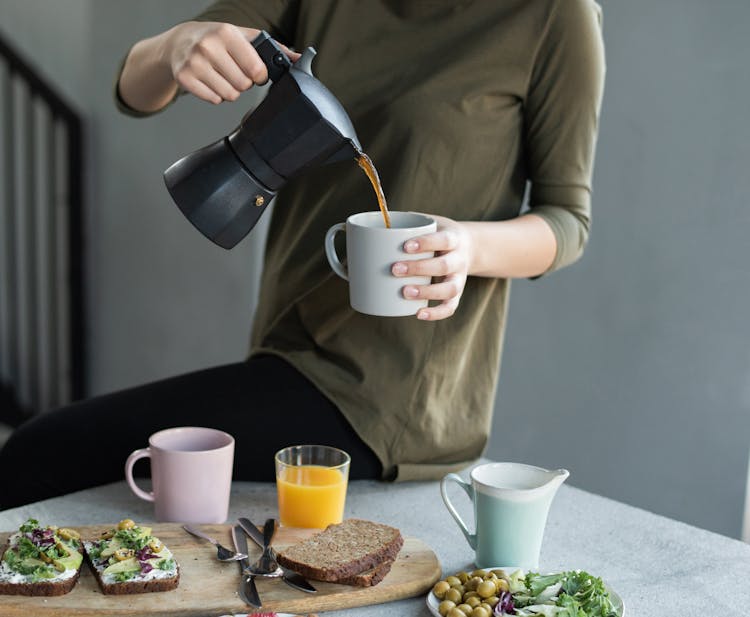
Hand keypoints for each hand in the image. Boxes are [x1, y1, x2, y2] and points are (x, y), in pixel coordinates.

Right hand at [165, 21, 299, 103]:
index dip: (259, 75)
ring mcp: (194, 63)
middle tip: (235, 71)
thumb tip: (301, 59)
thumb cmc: (218, 39)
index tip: (255, 71)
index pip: (255, 69)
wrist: (181, 41)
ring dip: (231, 90)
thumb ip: (275, 48)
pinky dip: (216, 95)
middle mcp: (208, 46)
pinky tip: (212, 81)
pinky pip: (214, 100)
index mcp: (226, 33)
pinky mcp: (184, 78)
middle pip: (243, 85)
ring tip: (224, 75)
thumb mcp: (245, 37)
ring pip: (229, 95)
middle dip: (244, 82)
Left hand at [391, 216, 473, 320]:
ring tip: (405, 292)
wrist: (468, 247)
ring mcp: (459, 278)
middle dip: (419, 268)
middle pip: (443, 265)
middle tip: (394, 269)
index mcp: (453, 238)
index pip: (443, 240)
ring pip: (449, 289)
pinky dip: (436, 313)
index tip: (405, 245)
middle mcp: (459, 259)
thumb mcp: (429, 223)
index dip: (426, 243)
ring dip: (427, 292)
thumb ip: (405, 224)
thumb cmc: (437, 234)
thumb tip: (367, 226)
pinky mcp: (456, 294)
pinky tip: (418, 313)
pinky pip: (450, 307)